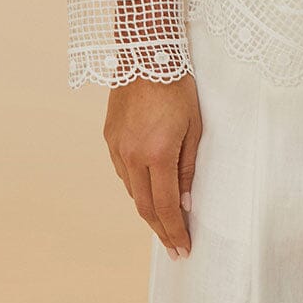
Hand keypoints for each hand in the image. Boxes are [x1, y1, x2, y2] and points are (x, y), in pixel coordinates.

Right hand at [104, 75, 201, 259]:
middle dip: (161, 230)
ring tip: (164, 223)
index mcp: (156, 153)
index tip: (184, 248)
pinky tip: (147, 191)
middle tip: (175, 248)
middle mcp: (131, 155)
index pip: (164, 206)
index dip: (174, 231)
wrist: (146, 54)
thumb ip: (187, 168)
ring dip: (148, 209)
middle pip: (144, 206)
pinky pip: (122, 172)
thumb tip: (184, 203)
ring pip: (131, 190)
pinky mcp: (109, 138)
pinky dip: (136, 187)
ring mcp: (116, 147)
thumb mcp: (194, 128)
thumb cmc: (178, 88)